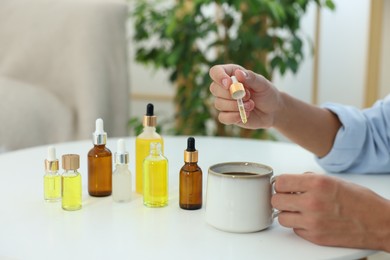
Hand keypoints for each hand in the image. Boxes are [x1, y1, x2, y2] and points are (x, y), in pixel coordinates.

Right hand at [209, 64, 282, 128]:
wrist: (273, 111)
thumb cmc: (267, 93)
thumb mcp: (262, 83)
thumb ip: (251, 77)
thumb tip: (238, 73)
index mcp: (231, 74)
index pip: (215, 71)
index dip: (219, 77)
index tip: (229, 84)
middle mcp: (225, 88)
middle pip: (214, 88)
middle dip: (231, 94)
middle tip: (248, 96)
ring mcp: (225, 102)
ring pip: (218, 103)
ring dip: (235, 106)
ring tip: (251, 105)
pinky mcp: (227, 116)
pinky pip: (222, 117)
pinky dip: (233, 117)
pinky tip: (245, 114)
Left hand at [272, 173, 389, 251]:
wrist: (380, 223)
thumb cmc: (360, 200)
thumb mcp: (333, 180)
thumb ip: (309, 180)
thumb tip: (291, 182)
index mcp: (317, 184)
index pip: (280, 182)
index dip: (281, 184)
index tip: (284, 186)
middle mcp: (312, 202)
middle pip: (276, 200)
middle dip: (281, 198)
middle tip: (289, 198)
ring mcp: (313, 222)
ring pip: (282, 217)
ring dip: (288, 213)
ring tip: (299, 210)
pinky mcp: (316, 237)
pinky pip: (295, 230)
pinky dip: (299, 226)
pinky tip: (310, 220)